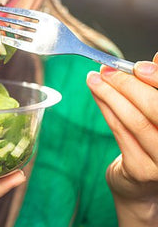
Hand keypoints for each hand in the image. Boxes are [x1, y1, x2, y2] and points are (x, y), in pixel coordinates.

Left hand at [87, 52, 157, 221]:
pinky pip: (119, 131)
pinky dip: (106, 109)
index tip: (138, 65)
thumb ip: (157, 89)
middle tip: (107, 70)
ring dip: (110, 94)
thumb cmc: (154, 141)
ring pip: (134, 120)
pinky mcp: (141, 169)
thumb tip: (154, 58)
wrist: (143, 187)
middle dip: (128, 84)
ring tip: (94, 78)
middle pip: (155, 108)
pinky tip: (96, 95)